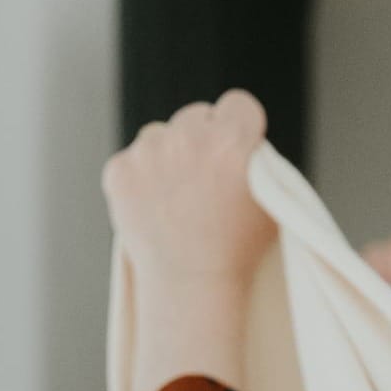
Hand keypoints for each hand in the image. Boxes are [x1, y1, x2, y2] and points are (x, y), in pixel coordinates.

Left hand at [102, 90, 273, 290]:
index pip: (239, 103)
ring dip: (170, 157)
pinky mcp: (119, 171)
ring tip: (181, 200)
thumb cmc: (240, 252)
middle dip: (203, 139)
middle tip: (208, 179)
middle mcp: (188, 138)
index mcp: (232, 143)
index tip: (240, 143)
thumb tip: (244, 142)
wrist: (192, 287)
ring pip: (161, 136)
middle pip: (197, 115)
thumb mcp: (271, 205)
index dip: (241, 124)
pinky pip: (133, 161)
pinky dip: (142, 181)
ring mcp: (148, 152)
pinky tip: (157, 210)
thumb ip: (256, 163)